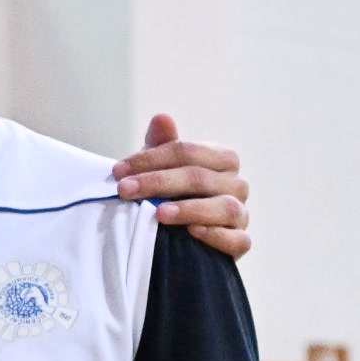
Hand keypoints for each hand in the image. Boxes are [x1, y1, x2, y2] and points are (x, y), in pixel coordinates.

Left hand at [113, 113, 250, 258]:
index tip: (118, 171)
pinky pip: (237, 239)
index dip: (151, 159)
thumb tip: (161, 118)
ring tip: (159, 214)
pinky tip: (192, 232)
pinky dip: (216, 235)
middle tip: (125, 190)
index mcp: (221, 159)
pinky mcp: (241, 242)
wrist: (184, 240)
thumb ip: (162, 145)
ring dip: (189, 209)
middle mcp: (236, 183)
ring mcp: (241, 213)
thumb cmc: (174, 196)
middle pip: (199, 177)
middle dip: (159, 182)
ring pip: (223, 206)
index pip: (187, 151)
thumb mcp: (162, 170)